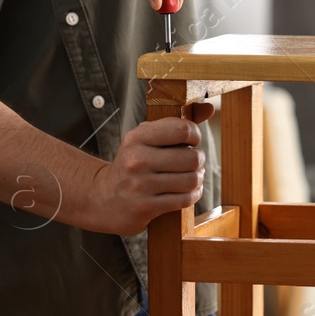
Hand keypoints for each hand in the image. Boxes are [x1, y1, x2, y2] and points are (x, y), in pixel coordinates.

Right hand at [81, 103, 214, 235]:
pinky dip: (192, 195)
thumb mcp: (147, 138)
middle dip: (198, 160)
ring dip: (197, 179)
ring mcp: (140, 185)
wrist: (105, 198)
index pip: (182, 129)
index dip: (195, 135)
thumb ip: (178, 124)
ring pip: (191, 180)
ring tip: (191, 177)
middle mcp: (137, 160)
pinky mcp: (145, 207)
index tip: (191, 141)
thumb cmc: (134, 164)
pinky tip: (187, 191)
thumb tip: (210, 108)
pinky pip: (184, 200)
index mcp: (137, 137)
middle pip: (192, 158)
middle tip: (193, 162)